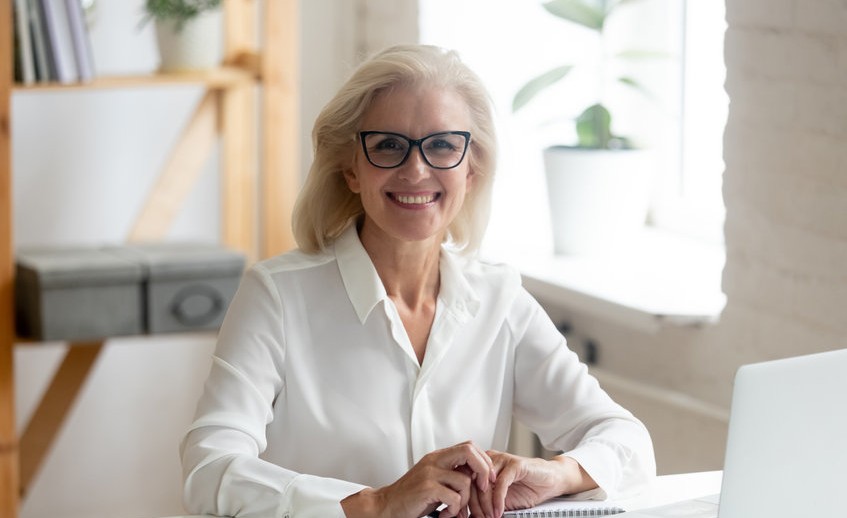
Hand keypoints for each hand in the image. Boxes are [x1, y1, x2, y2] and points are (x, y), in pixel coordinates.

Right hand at [341, 441, 495, 517]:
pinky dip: (454, 510)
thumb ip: (452, 473)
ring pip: (464, 481)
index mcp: (438, 457)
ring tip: (455, 511)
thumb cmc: (411, 496)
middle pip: (469, 452)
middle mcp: (434, 461)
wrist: (387, 506)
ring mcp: (430, 473)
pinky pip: (455, 498)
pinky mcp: (426, 488)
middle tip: (483, 488)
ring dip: (465, 502)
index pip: (469, 446)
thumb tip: (478, 475)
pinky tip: (444, 514)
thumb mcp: (434, 480)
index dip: (483, 461)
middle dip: (483, 471)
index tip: (486, 479)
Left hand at [469, 451, 596, 517]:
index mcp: (484, 467)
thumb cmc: (527, 488)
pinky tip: (499, 511)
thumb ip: (487, 503)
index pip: (466, 483)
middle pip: (472, 483)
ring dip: (485, 505)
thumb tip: (469, 515)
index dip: (466, 502)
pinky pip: (500, 483)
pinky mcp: (515, 464)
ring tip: (490, 517)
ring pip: (484, 484)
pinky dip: (498, 500)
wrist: (551, 481)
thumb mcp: (502, 499)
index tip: (469, 516)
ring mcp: (502, 460)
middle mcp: (490, 461)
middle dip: (475, 506)